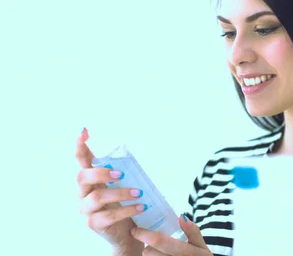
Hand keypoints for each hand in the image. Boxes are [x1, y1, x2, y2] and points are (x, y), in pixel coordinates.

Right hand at [76, 128, 144, 254]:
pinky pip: (108, 216)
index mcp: (90, 179)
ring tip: (139, 194)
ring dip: (121, 193)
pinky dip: (127, 210)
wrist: (126, 233)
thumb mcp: (123, 185)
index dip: (80, 145)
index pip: (81, 159)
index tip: (84, 130)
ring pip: (97, 197)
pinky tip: (140, 207)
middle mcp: (83, 192)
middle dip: (101, 173)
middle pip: (82, 177)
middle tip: (121, 174)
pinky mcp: (94, 224)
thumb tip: (140, 154)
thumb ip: (124, 171)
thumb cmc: (123, 204)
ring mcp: (86, 209)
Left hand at [130, 215, 213, 255]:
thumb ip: (193, 231)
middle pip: (150, 253)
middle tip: (149, 244)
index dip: (145, 234)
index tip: (135, 229)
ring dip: (150, 255)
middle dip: (146, 247)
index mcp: (187, 252)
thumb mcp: (201, 245)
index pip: (161, 241)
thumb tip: (181, 217)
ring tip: (157, 252)